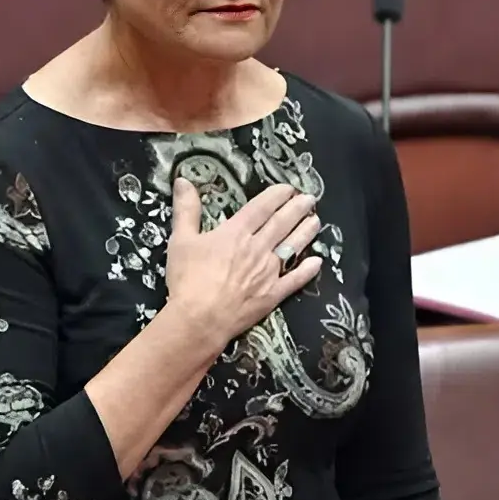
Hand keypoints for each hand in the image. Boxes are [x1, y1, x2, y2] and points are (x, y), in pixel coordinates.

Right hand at [165, 177, 321, 349]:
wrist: (199, 319)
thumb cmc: (188, 280)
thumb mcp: (181, 240)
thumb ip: (186, 209)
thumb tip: (182, 180)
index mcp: (236, 232)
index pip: (262, 208)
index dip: (277, 195)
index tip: (289, 188)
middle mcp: (257, 248)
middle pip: (282, 224)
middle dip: (297, 209)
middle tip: (310, 199)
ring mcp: (268, 272)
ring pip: (292, 247)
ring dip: (305, 232)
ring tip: (316, 221)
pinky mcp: (272, 295)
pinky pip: (294, 280)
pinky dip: (307, 270)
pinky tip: (317, 262)